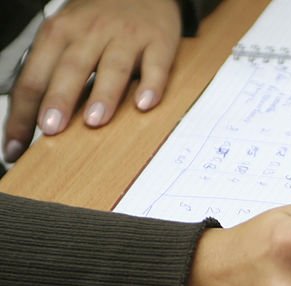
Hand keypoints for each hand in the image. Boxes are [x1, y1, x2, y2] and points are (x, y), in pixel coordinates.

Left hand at [3, 0, 181, 162]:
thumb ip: (54, 72)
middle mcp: (91, 32)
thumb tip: (39, 120)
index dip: (24, 112)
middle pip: (71, 68)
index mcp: (59, 32)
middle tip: (51, 128)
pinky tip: (145, 104)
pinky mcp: (160, 41)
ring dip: (103, 95)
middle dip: (59, 99)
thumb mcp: (67, 35)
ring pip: (113, 67)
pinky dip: (151, 85)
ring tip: (95, 121)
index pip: (34, 76)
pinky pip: (156, 66)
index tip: (17, 145)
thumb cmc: (100, 21)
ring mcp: (127, 37)